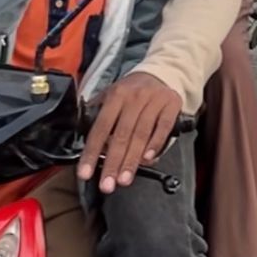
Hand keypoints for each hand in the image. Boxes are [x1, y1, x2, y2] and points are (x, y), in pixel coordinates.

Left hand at [77, 71, 182, 191]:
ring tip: (124, 179)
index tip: (85, 173)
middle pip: (121, 135)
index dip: (91, 152)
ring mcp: (154, 100)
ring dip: (132, 160)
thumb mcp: (112, 94)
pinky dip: (155, 144)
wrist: (162, 72)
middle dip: (112, 162)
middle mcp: (134, 97)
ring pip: (141, 134)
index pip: (100, 128)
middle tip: (107, 185)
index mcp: (115, 95)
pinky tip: (147, 159)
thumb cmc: (133, 91)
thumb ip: (99, 114)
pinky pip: (163, 128)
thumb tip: (87, 143)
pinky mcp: (171, 105)